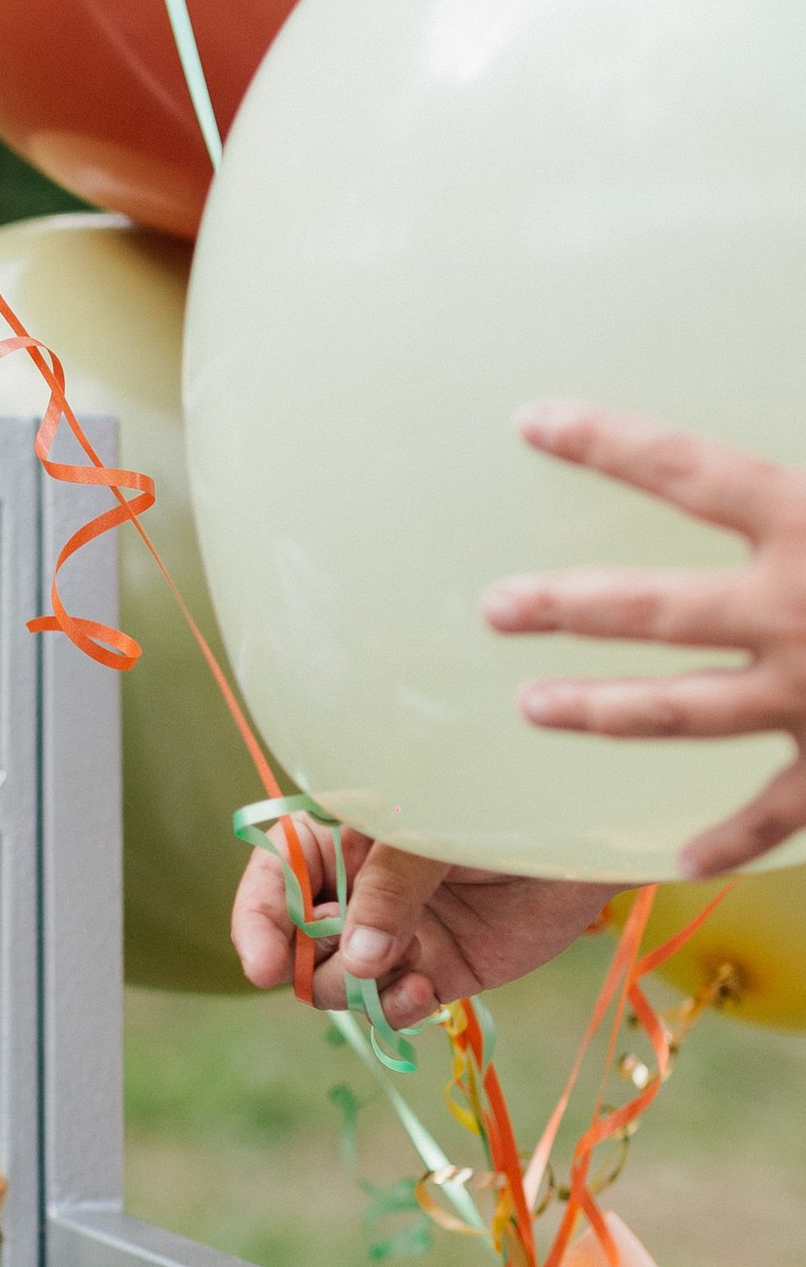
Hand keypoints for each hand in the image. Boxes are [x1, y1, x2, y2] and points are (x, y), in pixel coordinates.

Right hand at [230, 825, 612, 1029]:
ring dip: (357, 988)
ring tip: (403, 972)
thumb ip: (390, 886)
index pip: (273, 878)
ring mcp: (394, 934)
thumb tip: (359, 955)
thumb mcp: (433, 830)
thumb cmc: (502, 807)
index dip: (256, 922)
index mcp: (343, 839)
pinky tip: (422, 990)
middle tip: (348, 969)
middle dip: (307, 963)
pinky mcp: (435, 971)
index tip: (264, 967)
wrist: (584, 838)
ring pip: (336, 982)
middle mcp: (359, 889)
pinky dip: (395, 1008)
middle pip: (294, 941)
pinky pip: (389, 1006)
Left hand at [485, 405, 805, 875]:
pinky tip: (677, 860)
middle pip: (652, 606)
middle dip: (565, 607)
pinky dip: (728, 841)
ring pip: (681, 710)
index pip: (685, 469)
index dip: (607, 441)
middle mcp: (801, 608)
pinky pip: (776, 811)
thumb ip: (804, 481)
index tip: (531, 420)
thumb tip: (775, 405)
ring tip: (533, 708)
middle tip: (493, 605)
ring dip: (600, 711)